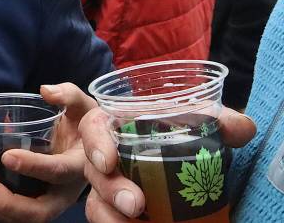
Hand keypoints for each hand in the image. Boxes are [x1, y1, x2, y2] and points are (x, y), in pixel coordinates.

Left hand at [0, 83, 95, 222]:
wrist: (93, 146)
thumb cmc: (85, 125)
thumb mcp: (84, 105)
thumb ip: (68, 95)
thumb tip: (46, 91)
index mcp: (79, 166)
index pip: (58, 171)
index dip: (34, 166)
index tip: (6, 156)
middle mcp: (66, 191)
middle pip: (41, 211)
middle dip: (11, 204)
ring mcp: (51, 200)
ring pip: (24, 217)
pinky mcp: (36, 201)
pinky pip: (14, 212)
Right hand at [81, 105, 256, 221]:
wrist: (185, 163)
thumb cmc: (180, 132)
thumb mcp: (200, 123)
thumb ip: (221, 121)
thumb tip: (240, 128)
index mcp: (119, 126)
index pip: (94, 127)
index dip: (95, 143)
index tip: (108, 162)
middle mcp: (108, 156)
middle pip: (94, 170)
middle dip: (111, 189)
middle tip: (136, 204)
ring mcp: (110, 185)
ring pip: (96, 200)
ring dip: (111, 215)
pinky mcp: (116, 209)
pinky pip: (106, 219)